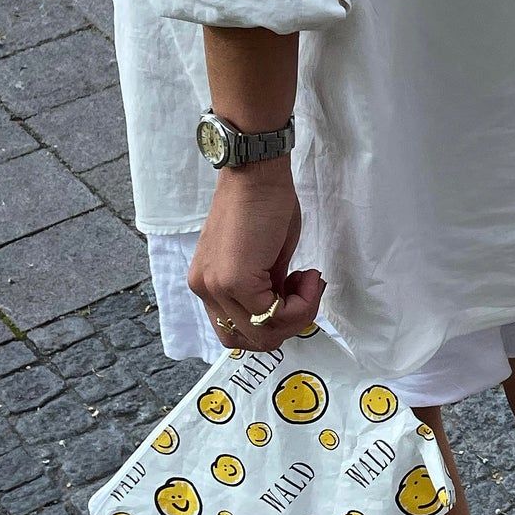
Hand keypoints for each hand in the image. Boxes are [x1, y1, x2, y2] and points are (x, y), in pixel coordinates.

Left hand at [187, 162, 324, 352]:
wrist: (257, 173)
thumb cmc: (265, 204)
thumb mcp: (265, 258)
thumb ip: (267, 288)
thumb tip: (285, 309)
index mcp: (208, 286)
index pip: (238, 333)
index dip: (274, 323)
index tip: (295, 290)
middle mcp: (205, 291)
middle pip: (250, 341)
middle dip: (288, 326)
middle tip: (306, 292)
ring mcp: (216, 288)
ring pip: (263, 334)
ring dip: (298, 315)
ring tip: (309, 281)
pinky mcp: (234, 281)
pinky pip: (274, 316)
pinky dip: (302, 304)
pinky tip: (309, 276)